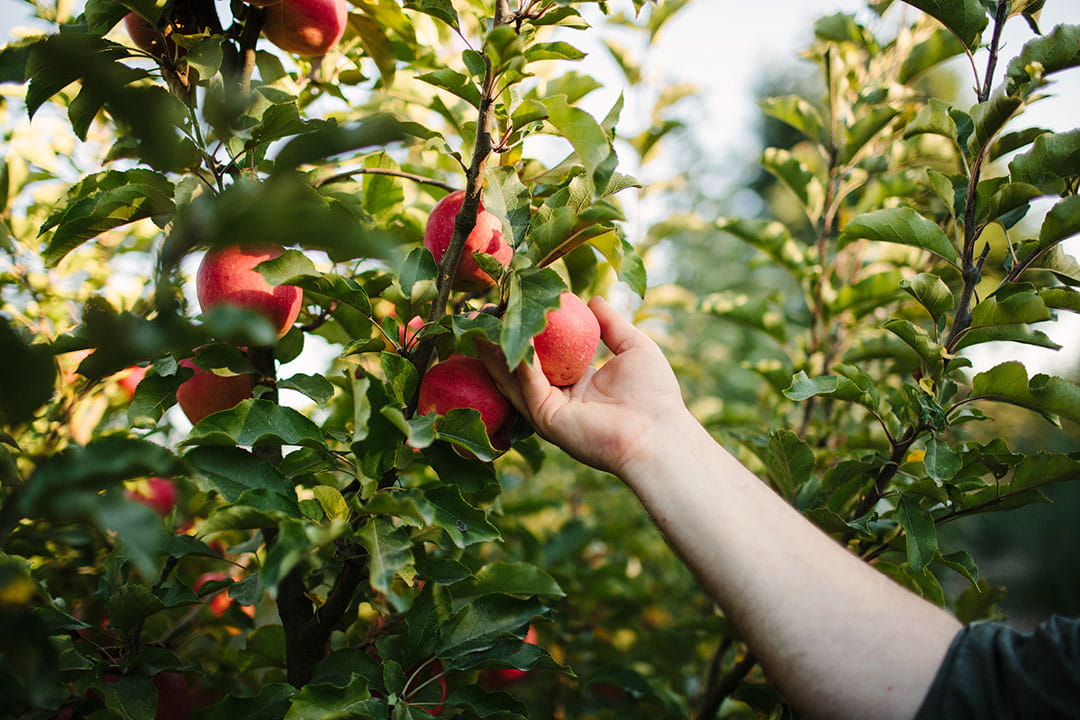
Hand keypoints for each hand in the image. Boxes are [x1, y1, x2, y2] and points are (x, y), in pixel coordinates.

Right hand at [479, 297, 688, 476]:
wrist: (659, 433)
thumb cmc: (654, 394)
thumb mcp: (633, 347)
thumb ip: (611, 325)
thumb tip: (593, 299)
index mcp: (577, 384)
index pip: (541, 357)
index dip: (526, 333)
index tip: (510, 308)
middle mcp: (558, 398)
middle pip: (518, 367)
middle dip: (497, 341)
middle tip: (479, 313)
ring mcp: (549, 411)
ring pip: (513, 378)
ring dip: (495, 350)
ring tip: (478, 323)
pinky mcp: (547, 420)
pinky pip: (528, 385)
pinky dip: (519, 361)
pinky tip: (511, 337)